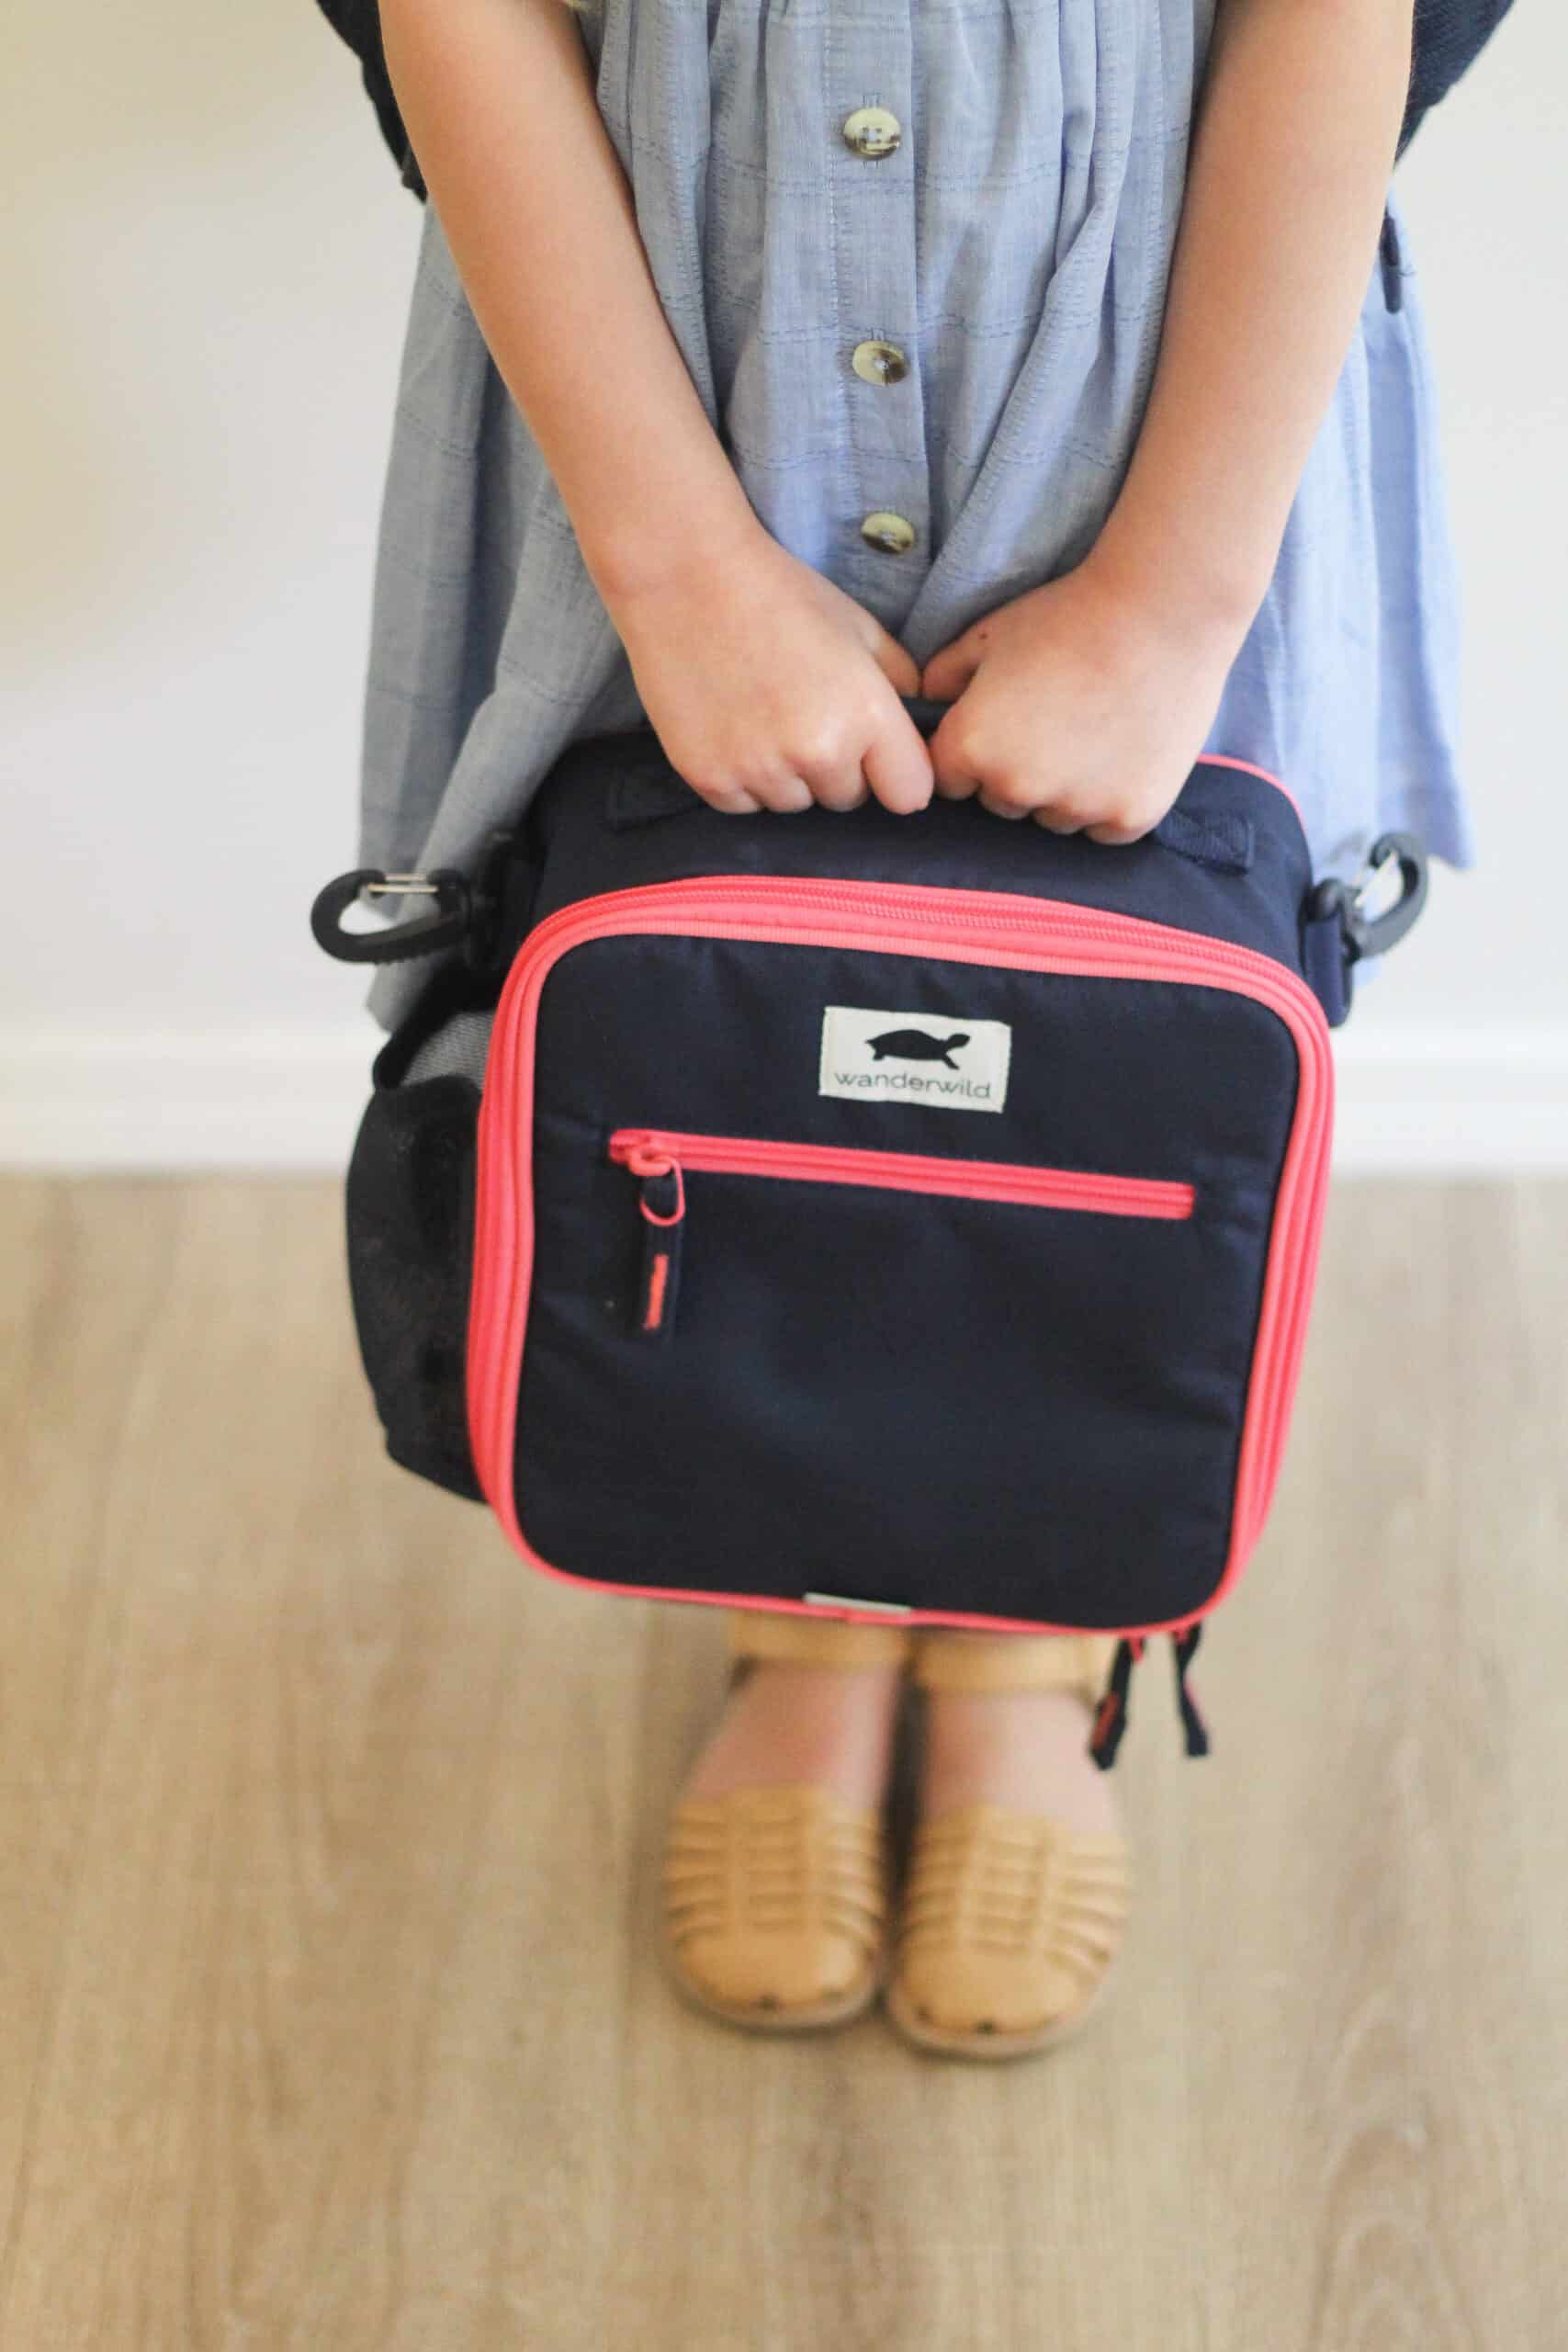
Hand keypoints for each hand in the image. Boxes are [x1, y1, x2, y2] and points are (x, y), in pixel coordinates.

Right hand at [604, 530, 933, 817]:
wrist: (686, 576)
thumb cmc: (779, 595)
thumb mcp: (859, 627)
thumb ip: (901, 682)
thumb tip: (918, 726)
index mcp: (867, 714)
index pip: (910, 794)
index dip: (897, 774)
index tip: (879, 757)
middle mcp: (817, 752)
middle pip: (848, 800)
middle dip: (839, 770)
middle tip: (807, 716)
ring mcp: (760, 770)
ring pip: (796, 804)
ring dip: (790, 776)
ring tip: (766, 718)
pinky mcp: (710, 778)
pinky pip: (746, 805)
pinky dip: (744, 779)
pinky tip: (734, 728)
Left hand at [918, 559, 1245, 840]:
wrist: (1163, 611)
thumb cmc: (1069, 615)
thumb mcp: (988, 635)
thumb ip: (942, 678)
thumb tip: (925, 709)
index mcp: (972, 748)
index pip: (949, 780)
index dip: (973, 751)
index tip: (1003, 725)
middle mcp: (1017, 788)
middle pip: (1001, 803)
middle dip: (1016, 773)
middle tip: (1054, 722)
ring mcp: (1076, 808)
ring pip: (1053, 818)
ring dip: (1063, 791)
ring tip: (1094, 734)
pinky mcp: (1128, 818)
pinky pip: (1102, 829)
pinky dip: (1109, 802)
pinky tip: (1123, 754)